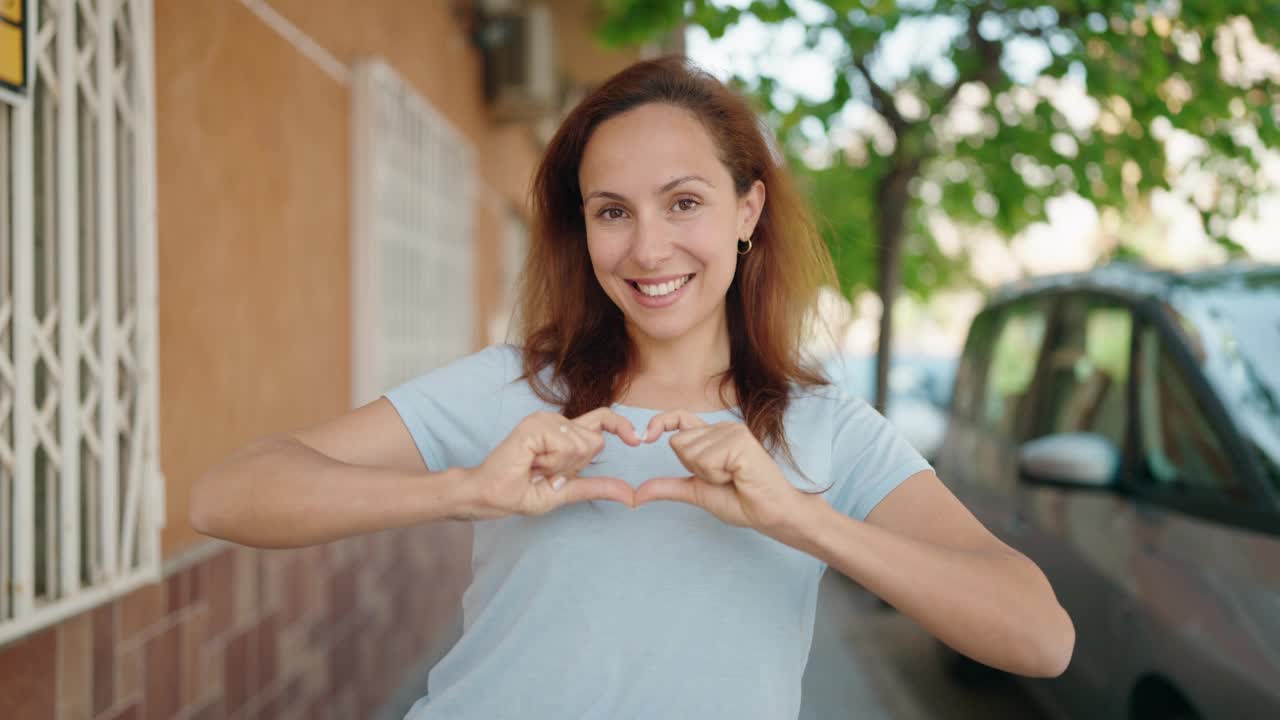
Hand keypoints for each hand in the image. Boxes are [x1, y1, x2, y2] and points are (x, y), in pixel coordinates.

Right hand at [465, 408, 641, 518]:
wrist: (489, 497)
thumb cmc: (520, 493)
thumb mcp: (566, 492)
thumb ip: (597, 488)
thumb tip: (631, 496)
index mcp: (564, 434)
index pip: (602, 420)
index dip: (621, 426)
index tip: (637, 440)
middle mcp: (555, 421)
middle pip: (596, 441)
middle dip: (576, 466)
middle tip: (545, 472)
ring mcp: (544, 420)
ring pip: (582, 444)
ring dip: (561, 466)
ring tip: (535, 467)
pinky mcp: (534, 425)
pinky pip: (566, 445)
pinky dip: (552, 462)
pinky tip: (531, 462)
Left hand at [634, 410, 817, 532]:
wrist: (770, 513)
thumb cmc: (741, 501)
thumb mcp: (696, 492)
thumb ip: (668, 488)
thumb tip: (636, 495)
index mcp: (713, 436)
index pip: (678, 418)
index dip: (660, 423)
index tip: (645, 437)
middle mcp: (722, 428)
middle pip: (677, 443)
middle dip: (694, 469)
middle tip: (723, 478)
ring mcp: (732, 431)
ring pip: (690, 452)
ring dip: (708, 474)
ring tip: (733, 478)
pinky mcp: (739, 440)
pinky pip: (706, 459)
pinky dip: (718, 475)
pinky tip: (738, 476)